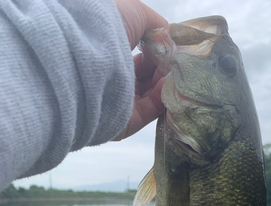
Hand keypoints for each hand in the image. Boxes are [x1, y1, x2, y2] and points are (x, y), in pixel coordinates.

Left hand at [113, 0, 167, 139]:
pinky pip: (149, 111)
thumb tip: (170, 36)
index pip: (141, 58)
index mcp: (110, 53)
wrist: (86, 58)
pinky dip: (162, 98)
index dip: (160, 54)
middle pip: (147, 78)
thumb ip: (155, 24)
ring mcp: (117, 102)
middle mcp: (112, 79)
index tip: (175, 50)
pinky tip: (170, 86)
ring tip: (179, 74)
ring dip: (166, 84)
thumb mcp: (134, 12)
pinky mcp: (124, 122)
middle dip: (165, 70)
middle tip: (180, 64)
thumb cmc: (105, 28)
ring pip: (151, 95)